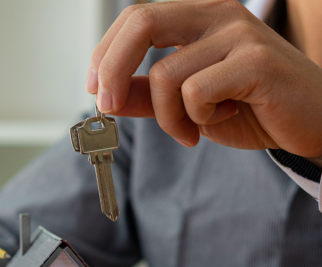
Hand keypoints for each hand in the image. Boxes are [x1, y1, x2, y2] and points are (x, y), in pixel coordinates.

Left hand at [88, 0, 321, 157]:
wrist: (310, 124)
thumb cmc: (251, 107)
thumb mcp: (184, 103)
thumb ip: (145, 95)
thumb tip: (103, 96)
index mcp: (198, 14)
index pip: (135, 17)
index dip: (104, 53)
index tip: (93, 89)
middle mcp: (217, 12)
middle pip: (141, 23)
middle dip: (111, 69)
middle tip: (106, 106)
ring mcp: (239, 32)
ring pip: (164, 74)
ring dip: (168, 116)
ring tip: (195, 127)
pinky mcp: (255, 60)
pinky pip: (194, 93)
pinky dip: (197, 118)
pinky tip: (225, 117)